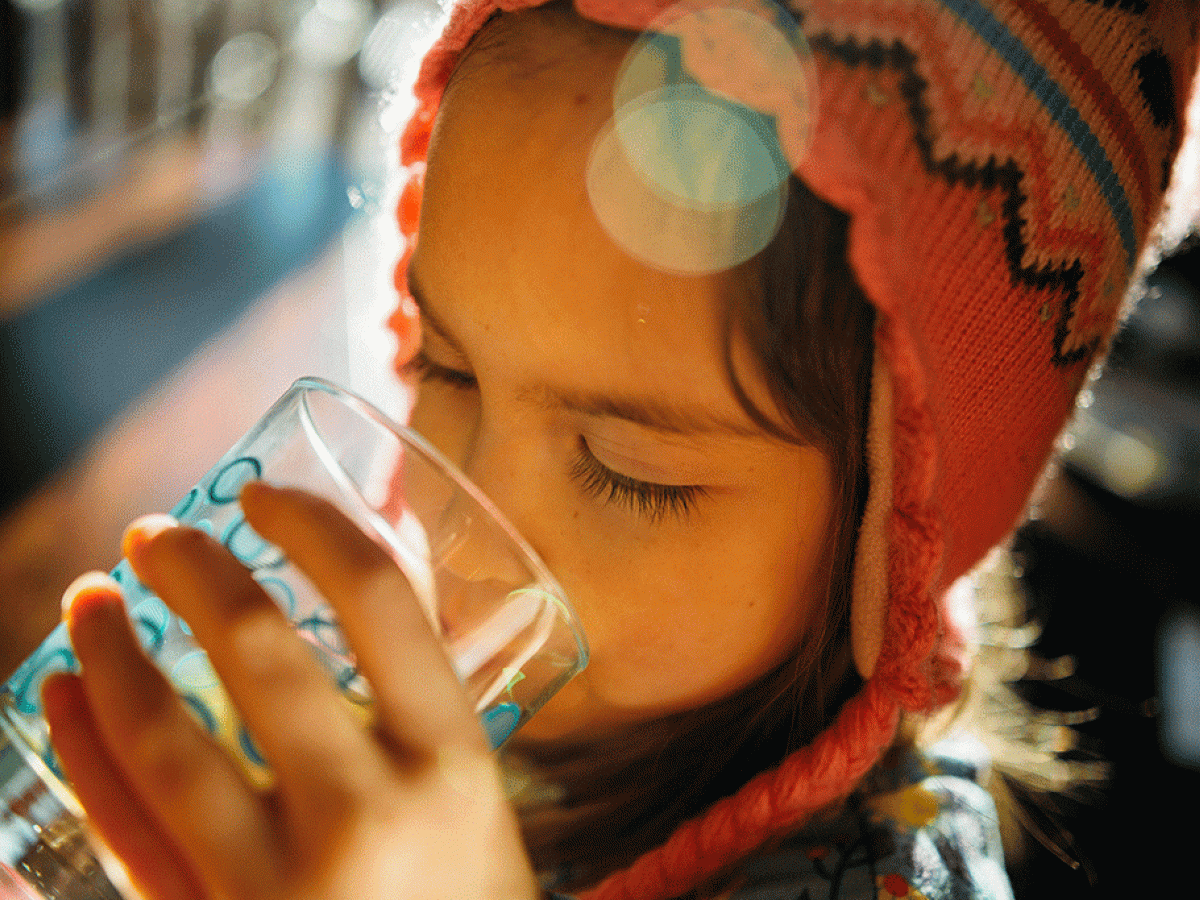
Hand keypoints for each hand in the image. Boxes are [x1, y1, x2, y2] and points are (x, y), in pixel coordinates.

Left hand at [41, 481, 538, 899]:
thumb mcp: (475, 802)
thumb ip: (416, 708)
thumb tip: (348, 589)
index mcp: (456, 764)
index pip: (381, 602)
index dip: (314, 526)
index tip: (263, 496)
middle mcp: (369, 814)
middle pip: (259, 652)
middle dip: (191, 571)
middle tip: (154, 537)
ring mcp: (279, 885)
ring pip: (163, 739)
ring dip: (108, 652)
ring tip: (87, 599)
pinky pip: (122, 829)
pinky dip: (80, 750)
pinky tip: (57, 698)